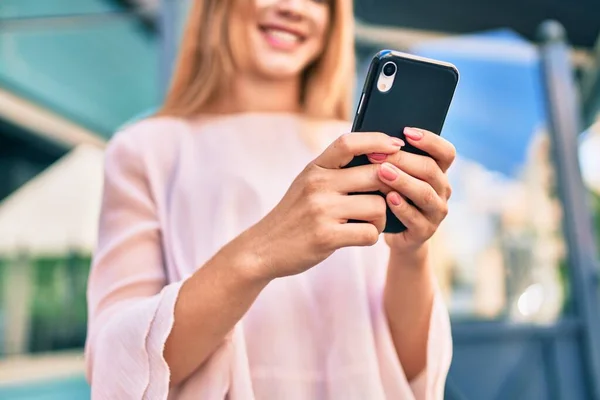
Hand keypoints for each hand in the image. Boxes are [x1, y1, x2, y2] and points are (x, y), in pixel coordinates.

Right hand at [246, 132, 403, 279]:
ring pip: (378, 206)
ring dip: (382, 218)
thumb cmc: (295, 215)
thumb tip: (381, 157)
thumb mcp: (307, 184)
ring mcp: (321, 211)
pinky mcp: (326, 237)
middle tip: (389, 197)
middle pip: (376, 174)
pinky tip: (359, 237)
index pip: (349, 142)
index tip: (396, 145)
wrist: (263, 248)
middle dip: (390, 187)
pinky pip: (369, 233)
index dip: (377, 140)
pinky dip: (371, 237)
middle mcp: (318, 184)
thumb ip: (335, 170)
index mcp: (315, 168)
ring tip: (369, 223)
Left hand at [367, 127, 455, 255]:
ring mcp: (436, 212)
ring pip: (425, 193)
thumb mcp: (394, 174)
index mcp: (438, 172)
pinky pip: (416, 218)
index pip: (446, 152)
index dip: (430, 140)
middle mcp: (442, 190)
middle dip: (403, 159)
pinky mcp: (424, 231)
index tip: (406, 132)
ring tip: (382, 172)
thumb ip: (393, 159)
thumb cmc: (389, 194)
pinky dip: (402, 207)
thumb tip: (376, 138)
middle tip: (379, 153)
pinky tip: (388, 198)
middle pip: (430, 170)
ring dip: (403, 181)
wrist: (390, 231)